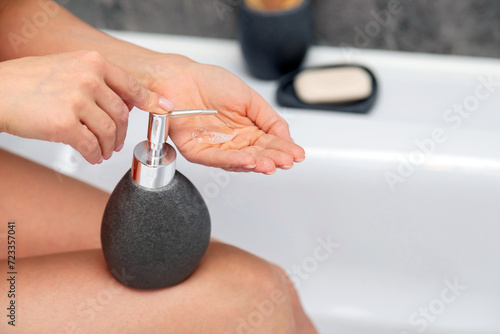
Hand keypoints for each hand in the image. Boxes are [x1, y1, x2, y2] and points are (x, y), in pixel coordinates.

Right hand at [0, 51, 173, 163]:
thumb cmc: (28, 81)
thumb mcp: (69, 67)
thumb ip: (98, 80)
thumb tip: (127, 99)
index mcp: (93, 62)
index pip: (132, 86)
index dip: (151, 101)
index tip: (163, 109)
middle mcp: (89, 78)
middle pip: (122, 115)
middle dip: (121, 134)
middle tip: (117, 143)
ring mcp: (77, 100)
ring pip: (109, 133)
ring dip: (109, 147)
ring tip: (103, 151)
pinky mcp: (64, 124)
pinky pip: (91, 146)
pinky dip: (95, 155)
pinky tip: (91, 156)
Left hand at [132, 54, 305, 173]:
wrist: (182, 78)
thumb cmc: (211, 83)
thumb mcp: (249, 98)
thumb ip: (270, 119)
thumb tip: (287, 138)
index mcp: (248, 129)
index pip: (269, 143)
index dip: (284, 149)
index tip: (297, 154)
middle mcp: (234, 141)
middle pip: (257, 154)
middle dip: (273, 158)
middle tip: (286, 161)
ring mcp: (217, 148)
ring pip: (239, 161)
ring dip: (256, 163)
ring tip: (271, 164)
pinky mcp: (199, 153)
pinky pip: (217, 159)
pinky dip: (233, 161)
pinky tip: (248, 161)